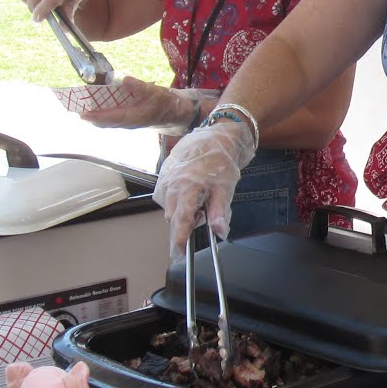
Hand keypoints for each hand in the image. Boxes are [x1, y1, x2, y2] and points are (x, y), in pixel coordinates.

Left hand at [79, 76, 211, 132]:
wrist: (179, 114)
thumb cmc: (169, 104)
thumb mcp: (157, 92)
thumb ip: (140, 87)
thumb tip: (124, 79)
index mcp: (134, 117)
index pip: (110, 117)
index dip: (95, 116)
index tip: (81, 113)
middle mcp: (129, 122)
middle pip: (105, 122)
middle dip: (91, 117)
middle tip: (76, 110)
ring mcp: (130, 122)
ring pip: (108, 122)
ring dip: (96, 117)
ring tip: (83, 109)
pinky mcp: (131, 119)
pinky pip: (113, 119)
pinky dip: (103, 115)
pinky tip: (99, 108)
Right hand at [152, 118, 256, 257]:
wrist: (213, 135)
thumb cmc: (220, 160)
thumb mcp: (225, 187)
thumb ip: (220, 211)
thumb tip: (220, 232)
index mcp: (187, 188)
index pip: (181, 220)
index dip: (180, 238)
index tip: (179, 252)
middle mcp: (170, 185)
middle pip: (174, 217)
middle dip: (188, 221)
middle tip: (205, 212)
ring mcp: (164, 180)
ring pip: (169, 207)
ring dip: (182, 210)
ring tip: (200, 196)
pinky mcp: (161, 176)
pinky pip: (165, 196)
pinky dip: (177, 199)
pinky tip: (190, 190)